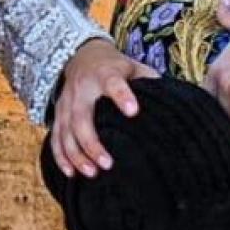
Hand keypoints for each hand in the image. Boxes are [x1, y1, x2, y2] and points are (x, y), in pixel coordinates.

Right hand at [50, 37, 159, 177]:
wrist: (81, 56)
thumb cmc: (114, 67)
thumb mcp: (133, 66)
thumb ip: (149, 81)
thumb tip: (173, 101)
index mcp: (104, 74)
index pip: (112, 83)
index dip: (122, 96)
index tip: (133, 112)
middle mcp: (81, 89)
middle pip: (82, 118)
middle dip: (92, 143)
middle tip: (107, 164)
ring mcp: (66, 104)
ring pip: (66, 133)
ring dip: (77, 155)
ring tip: (93, 173)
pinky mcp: (58, 116)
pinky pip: (56, 139)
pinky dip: (61, 157)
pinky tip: (72, 173)